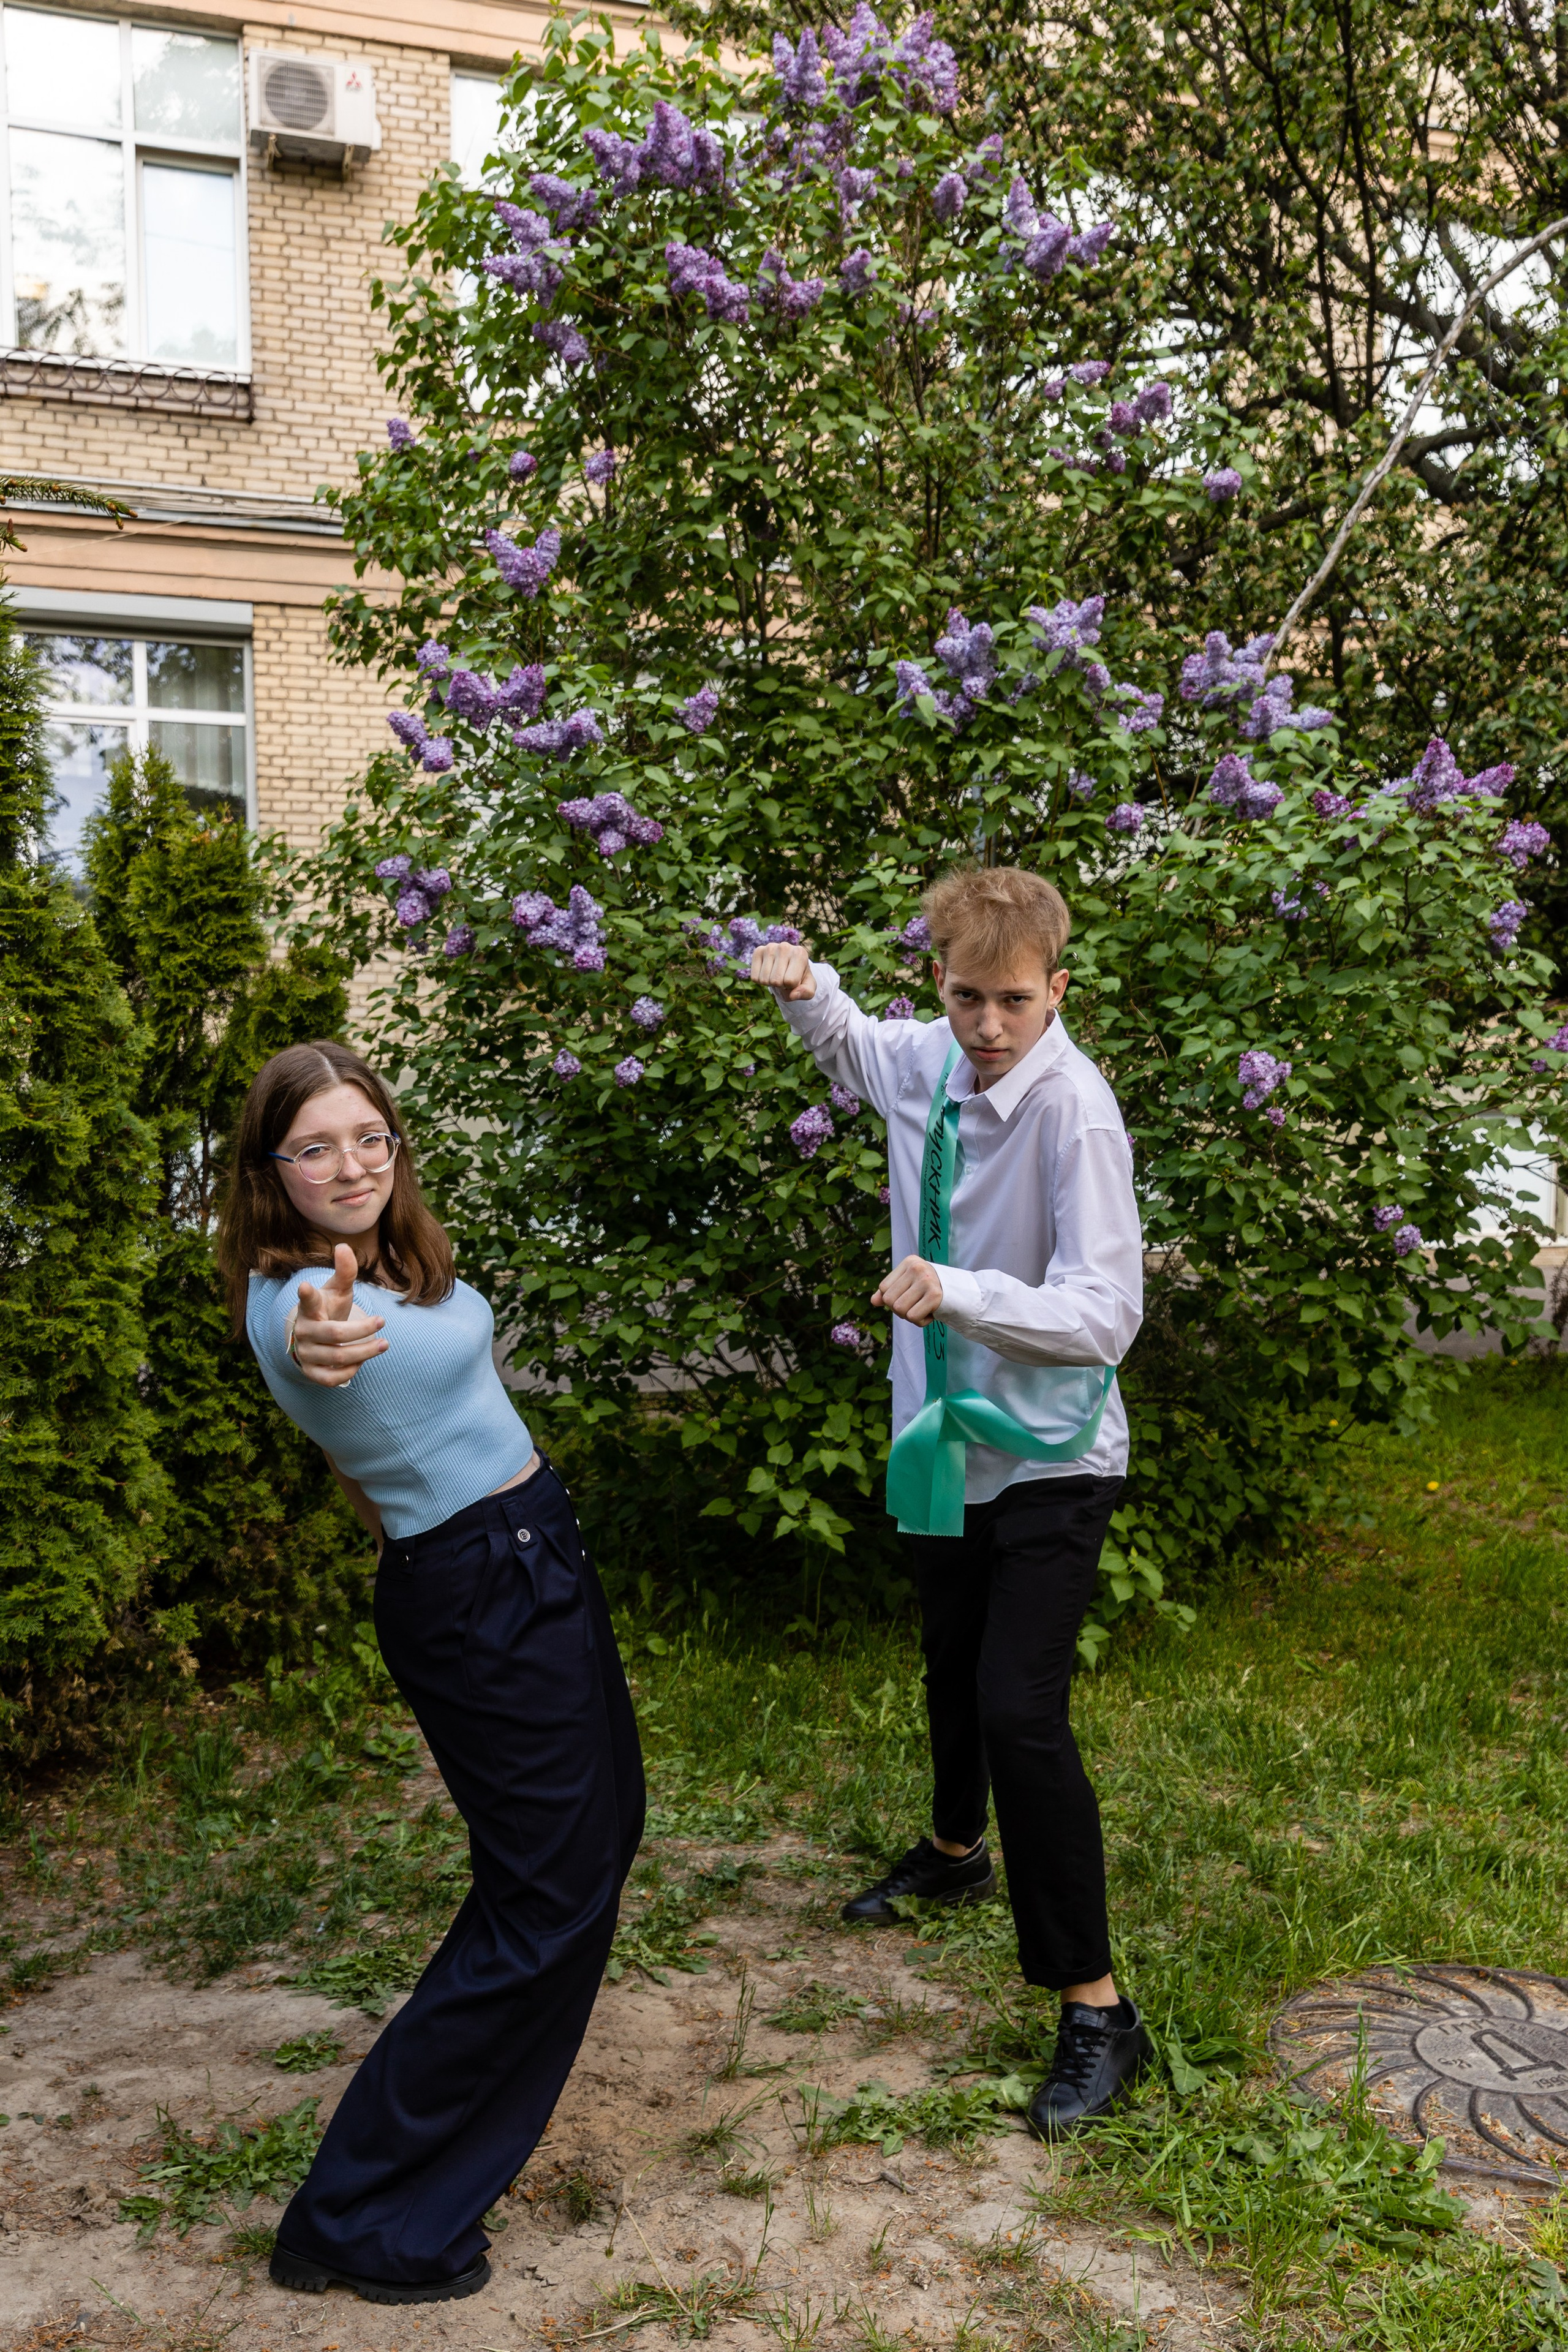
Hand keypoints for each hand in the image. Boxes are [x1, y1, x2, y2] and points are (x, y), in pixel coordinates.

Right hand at [290, 1245, 388, 1388]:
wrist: (314, 1336)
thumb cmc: (329, 1308)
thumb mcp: (338, 1290)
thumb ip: (345, 1271)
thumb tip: (344, 1246)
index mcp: (310, 1308)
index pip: (307, 1300)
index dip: (306, 1294)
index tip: (305, 1286)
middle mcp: (305, 1330)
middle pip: (335, 1334)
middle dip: (362, 1330)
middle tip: (382, 1321)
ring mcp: (306, 1352)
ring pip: (337, 1357)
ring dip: (365, 1352)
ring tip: (384, 1344)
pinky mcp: (310, 1371)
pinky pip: (330, 1378)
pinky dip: (350, 1371)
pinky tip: (362, 1362)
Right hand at [749, 942, 814, 999]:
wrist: (788, 967)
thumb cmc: (799, 978)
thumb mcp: (809, 988)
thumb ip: (806, 993)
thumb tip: (793, 995)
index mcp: (800, 954)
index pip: (790, 981)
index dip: (792, 986)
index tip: (794, 979)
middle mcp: (785, 947)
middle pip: (776, 981)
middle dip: (780, 985)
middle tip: (784, 977)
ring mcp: (770, 947)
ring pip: (764, 980)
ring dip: (770, 983)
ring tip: (777, 974)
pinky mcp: (758, 951)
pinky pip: (755, 977)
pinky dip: (761, 980)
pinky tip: (768, 972)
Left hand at [872, 1254, 944, 1326]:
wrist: (960, 1296)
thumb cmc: (930, 1291)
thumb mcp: (909, 1286)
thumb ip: (889, 1292)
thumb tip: (873, 1301)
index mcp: (909, 1262)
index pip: (883, 1288)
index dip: (892, 1300)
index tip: (910, 1297)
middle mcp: (917, 1268)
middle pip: (889, 1300)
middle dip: (900, 1310)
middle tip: (917, 1305)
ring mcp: (926, 1280)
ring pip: (899, 1309)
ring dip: (910, 1316)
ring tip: (923, 1308)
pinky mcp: (935, 1295)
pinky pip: (912, 1317)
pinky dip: (920, 1321)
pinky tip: (931, 1313)